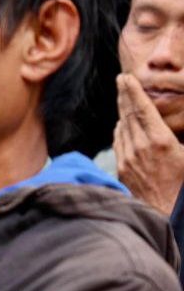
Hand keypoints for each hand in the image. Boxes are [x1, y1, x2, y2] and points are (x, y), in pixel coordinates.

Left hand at [114, 73, 183, 214]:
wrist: (165, 212)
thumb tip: (172, 125)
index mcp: (160, 141)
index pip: (142, 109)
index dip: (133, 91)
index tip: (126, 78)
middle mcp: (140, 147)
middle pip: (129, 114)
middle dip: (125, 95)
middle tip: (121, 79)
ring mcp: (128, 158)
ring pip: (122, 127)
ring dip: (122, 110)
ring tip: (123, 97)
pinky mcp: (122, 168)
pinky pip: (118, 142)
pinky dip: (120, 129)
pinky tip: (122, 123)